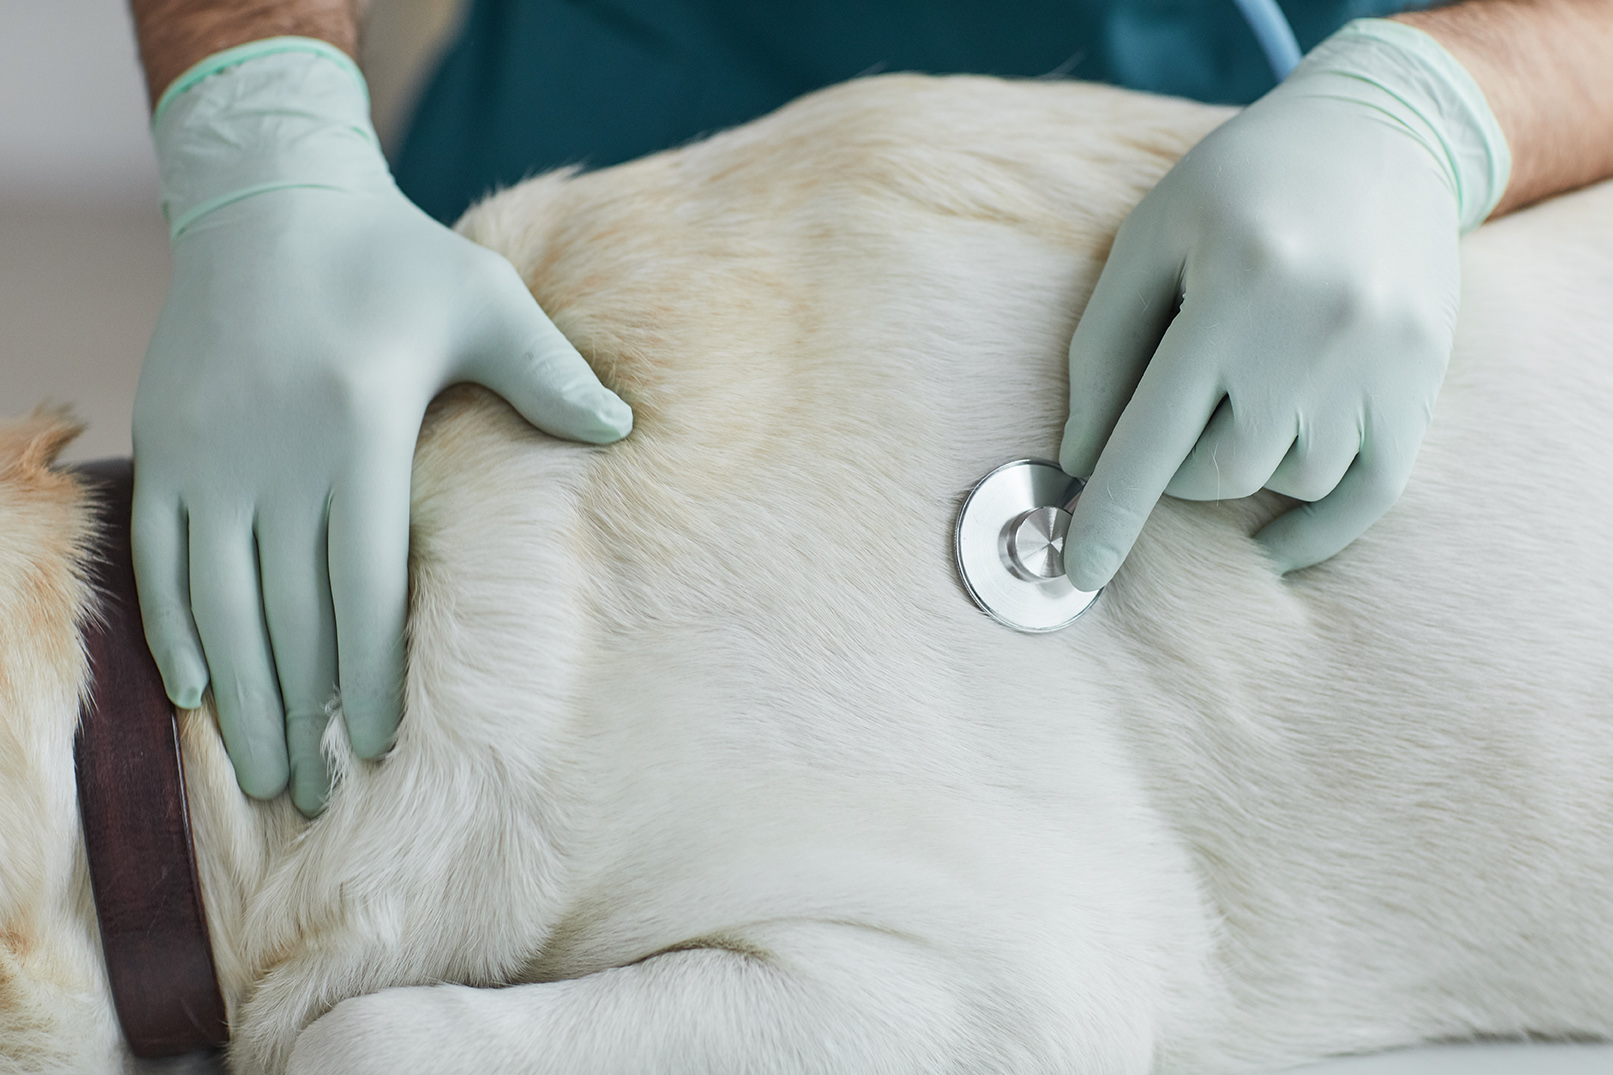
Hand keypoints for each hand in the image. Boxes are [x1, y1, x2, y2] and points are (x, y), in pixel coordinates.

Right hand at [132, 41, 630, 814]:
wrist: (266, 201)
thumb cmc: (393, 256)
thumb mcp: (486, 297)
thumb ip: (551, 372)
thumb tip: (623, 430)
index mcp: (359, 427)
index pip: (363, 582)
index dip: (367, 672)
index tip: (374, 745)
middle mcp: (276, 453)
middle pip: (288, 614)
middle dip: (302, 713)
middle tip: (317, 797)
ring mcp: (210, 455)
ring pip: (219, 602)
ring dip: (239, 696)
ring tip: (263, 774)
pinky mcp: (167, 446)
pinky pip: (159, 558)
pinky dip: (175, 629)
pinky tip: (196, 691)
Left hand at [1059, 19, 1508, 590]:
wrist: (1380, 137)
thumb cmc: (1236, 188)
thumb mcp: (1148, 240)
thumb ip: (1104, 349)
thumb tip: (1079, 461)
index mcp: (1234, 291)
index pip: (1155, 435)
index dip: (1113, 512)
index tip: (1080, 573)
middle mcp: (1315, 334)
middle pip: (1221, 471)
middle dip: (1175, 471)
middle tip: (1174, 417)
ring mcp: (1380, 363)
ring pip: (1290, 481)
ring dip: (1246, 471)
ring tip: (1239, 405)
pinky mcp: (1421, 383)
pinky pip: (1369, 496)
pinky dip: (1315, 533)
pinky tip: (1270, 544)